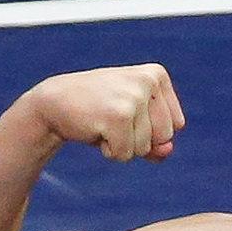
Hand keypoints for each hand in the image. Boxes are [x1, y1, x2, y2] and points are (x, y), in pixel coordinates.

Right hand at [24, 65, 184, 161]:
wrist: (55, 102)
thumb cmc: (98, 111)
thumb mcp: (134, 122)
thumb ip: (158, 140)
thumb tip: (167, 150)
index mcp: (156, 75)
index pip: (176, 125)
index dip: (151, 131)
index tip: (127, 114)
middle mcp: (148, 81)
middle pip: (164, 138)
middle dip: (138, 140)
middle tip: (113, 120)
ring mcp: (133, 97)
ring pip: (144, 149)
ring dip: (122, 145)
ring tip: (102, 122)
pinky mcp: (118, 116)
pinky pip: (125, 155)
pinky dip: (110, 151)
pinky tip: (95, 129)